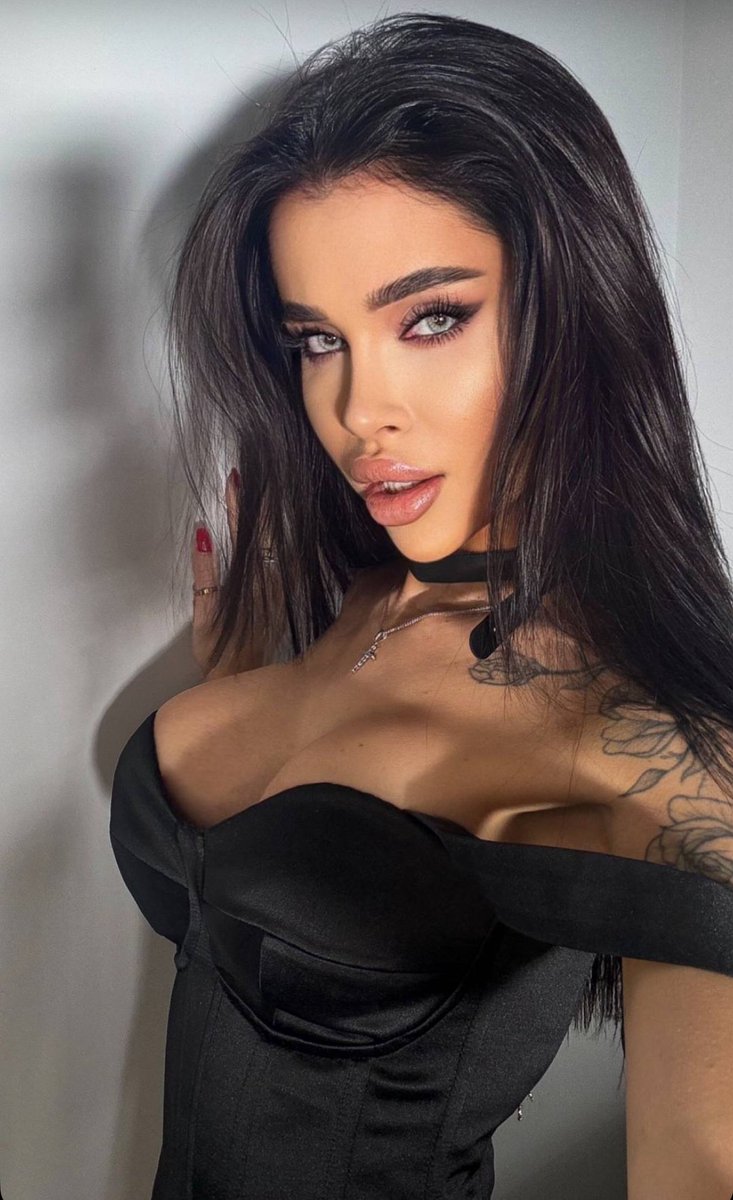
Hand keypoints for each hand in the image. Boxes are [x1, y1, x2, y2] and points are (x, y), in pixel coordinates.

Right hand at [191, 468, 267, 679]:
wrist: (241, 679)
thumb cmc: (218, 650)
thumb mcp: (203, 613)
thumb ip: (204, 573)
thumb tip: (203, 534)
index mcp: (249, 582)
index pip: (245, 535)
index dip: (239, 506)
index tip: (235, 479)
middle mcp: (267, 581)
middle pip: (262, 534)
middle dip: (254, 503)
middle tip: (248, 474)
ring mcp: (276, 587)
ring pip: (274, 544)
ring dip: (264, 517)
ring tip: (257, 490)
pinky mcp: (280, 595)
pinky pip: (283, 560)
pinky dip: (276, 539)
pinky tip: (271, 525)